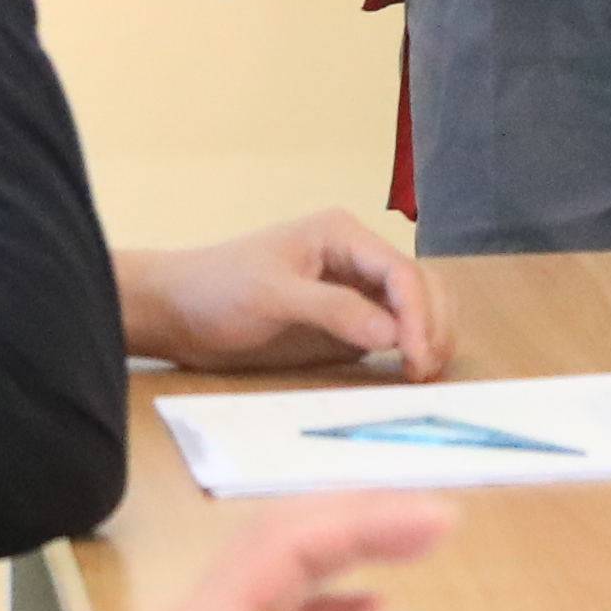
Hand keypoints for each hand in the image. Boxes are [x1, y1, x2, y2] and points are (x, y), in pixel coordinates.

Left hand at [128, 210, 443, 380]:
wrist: (178, 312)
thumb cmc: (217, 291)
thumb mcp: (271, 297)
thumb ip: (333, 310)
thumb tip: (392, 334)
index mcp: (342, 236)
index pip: (401, 272)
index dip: (418, 314)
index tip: (416, 357)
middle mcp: (358, 258)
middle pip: (422, 286)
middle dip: (433, 325)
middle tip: (424, 372)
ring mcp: (356, 290)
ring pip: (417, 307)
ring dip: (430, 336)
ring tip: (422, 375)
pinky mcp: (348, 322)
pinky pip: (394, 332)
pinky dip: (410, 349)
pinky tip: (409, 374)